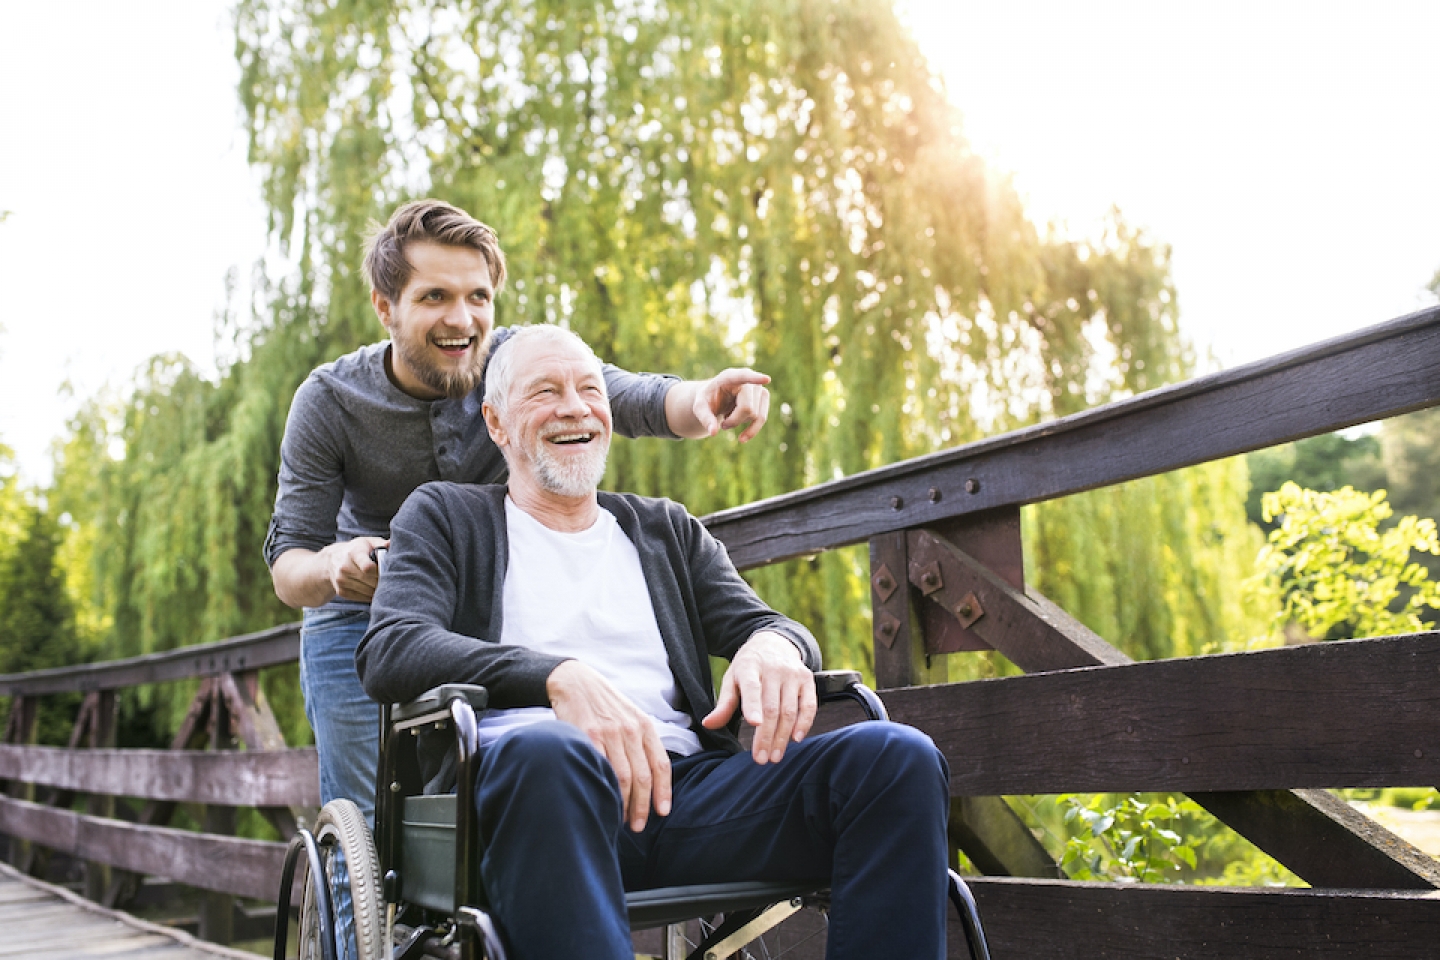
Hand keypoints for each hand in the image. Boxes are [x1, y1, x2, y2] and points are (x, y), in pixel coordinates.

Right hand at [321, 536, 388, 601]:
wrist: (332, 559)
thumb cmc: (357, 550)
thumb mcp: (367, 542)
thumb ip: (381, 544)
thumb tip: (391, 544)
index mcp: (354, 553)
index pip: (368, 567)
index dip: (380, 571)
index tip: (387, 570)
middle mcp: (344, 567)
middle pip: (369, 580)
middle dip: (382, 581)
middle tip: (390, 579)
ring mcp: (341, 580)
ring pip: (367, 591)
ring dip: (378, 590)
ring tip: (384, 584)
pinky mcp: (341, 591)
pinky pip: (361, 598)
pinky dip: (370, 595)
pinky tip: (374, 589)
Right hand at [546, 660, 671, 831]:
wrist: (575, 682)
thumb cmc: (604, 704)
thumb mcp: (629, 716)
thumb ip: (641, 741)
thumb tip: (650, 776)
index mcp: (644, 726)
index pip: (660, 764)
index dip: (664, 791)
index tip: (663, 812)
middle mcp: (630, 730)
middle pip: (643, 776)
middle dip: (642, 806)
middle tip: (639, 826)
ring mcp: (609, 734)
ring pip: (623, 777)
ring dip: (624, 804)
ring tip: (621, 820)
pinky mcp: (587, 736)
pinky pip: (600, 769)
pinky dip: (604, 789)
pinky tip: (603, 801)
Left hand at [687, 368, 771, 441]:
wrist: (716, 399)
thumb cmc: (708, 400)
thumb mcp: (699, 408)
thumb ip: (704, 418)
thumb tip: (713, 432)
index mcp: (729, 376)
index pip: (743, 376)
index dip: (755, 378)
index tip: (767, 379)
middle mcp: (747, 379)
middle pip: (747, 408)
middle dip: (734, 421)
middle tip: (723, 423)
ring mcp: (758, 387)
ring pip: (756, 415)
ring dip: (740, 423)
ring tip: (728, 419)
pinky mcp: (764, 397)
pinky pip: (762, 418)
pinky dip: (752, 430)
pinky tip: (742, 436)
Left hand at [702, 631, 814, 763]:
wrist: (774, 643)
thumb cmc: (749, 667)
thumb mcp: (732, 678)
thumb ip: (724, 703)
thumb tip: (708, 724)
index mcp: (749, 667)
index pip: (752, 688)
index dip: (753, 706)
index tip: (754, 724)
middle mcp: (773, 669)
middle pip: (772, 707)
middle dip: (766, 736)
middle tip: (761, 759)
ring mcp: (792, 674)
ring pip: (789, 710)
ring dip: (783, 736)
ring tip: (774, 756)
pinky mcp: (807, 679)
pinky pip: (809, 705)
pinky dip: (805, 723)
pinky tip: (796, 739)